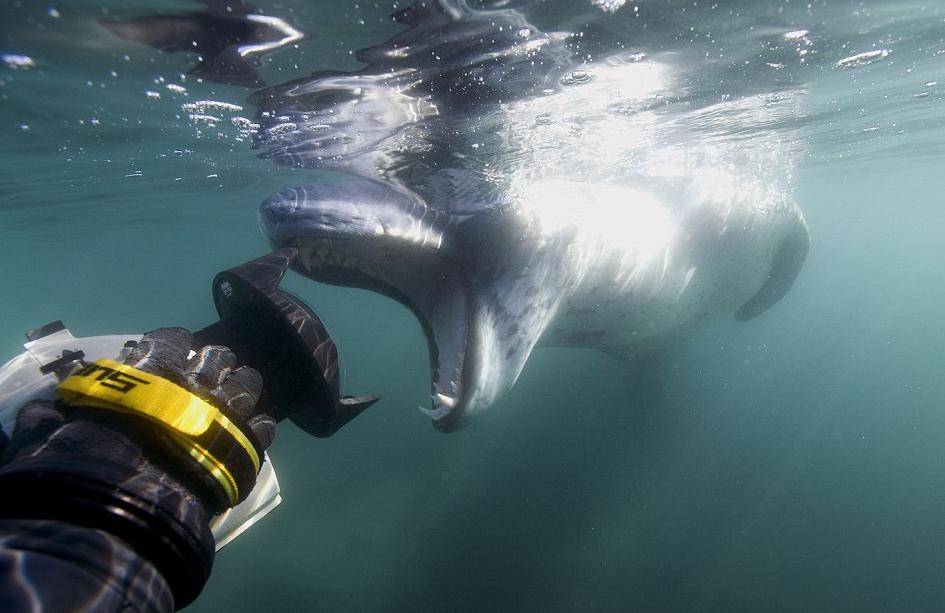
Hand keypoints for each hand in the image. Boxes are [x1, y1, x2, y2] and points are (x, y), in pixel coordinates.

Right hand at [1, 327, 274, 511]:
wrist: (134, 487)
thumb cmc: (98, 446)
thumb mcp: (77, 416)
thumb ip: (69, 409)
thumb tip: (43, 411)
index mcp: (159, 365)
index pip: (172, 338)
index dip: (172, 346)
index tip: (170, 355)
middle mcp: (199, 379)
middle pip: (217, 356)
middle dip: (214, 364)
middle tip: (207, 378)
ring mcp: (227, 408)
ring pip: (248, 383)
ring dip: (242, 386)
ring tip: (235, 398)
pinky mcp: (245, 440)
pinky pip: (265, 426)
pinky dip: (261, 427)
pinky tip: (255, 431)